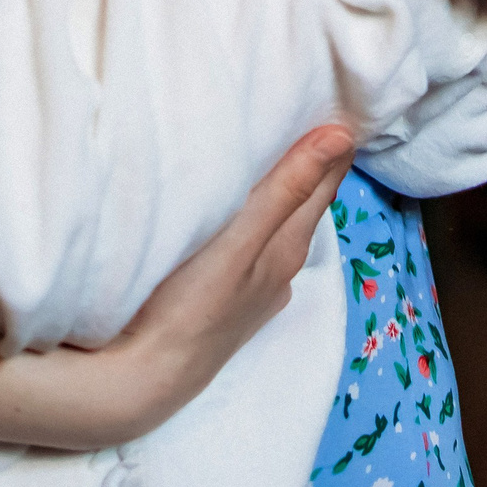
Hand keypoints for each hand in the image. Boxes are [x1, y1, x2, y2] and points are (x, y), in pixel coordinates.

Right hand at [103, 125, 355, 428]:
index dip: (333, 147)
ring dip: (283, 194)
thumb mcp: (242, 241)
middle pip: (304, 207)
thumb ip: (288, 188)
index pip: (323, 185)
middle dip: (312, 166)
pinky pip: (253, 248)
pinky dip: (256, 222)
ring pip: (278, 228)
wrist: (144, 379)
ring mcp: (254, 291)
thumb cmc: (189, 307)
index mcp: (287, 249)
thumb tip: (341, 137)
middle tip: (314, 120)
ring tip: (279, 158)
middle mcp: (279, 270)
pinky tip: (241, 219)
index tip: (339, 108)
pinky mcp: (227, 303)